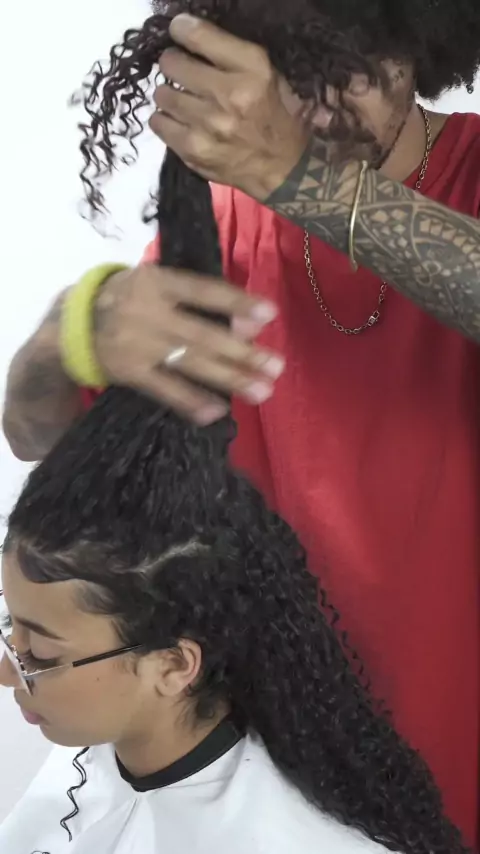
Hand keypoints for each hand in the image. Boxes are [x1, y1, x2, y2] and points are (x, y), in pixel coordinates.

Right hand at [92, 266, 284, 423]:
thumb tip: (248, 321)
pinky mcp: (128, 372)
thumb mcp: (153, 284)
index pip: (203, 290)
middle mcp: (147, 311)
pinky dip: (191, 401)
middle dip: (242, 352)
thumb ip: (194, 297)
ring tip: (261, 391)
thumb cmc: (127, 300)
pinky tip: (217, 412)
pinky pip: (165, 389)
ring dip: (229, 379)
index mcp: (156, 281)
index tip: (269, 314)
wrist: (71, 326)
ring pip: (190, 363)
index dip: (236, 302)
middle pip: (203, 334)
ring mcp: (137, 343)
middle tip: (275, 366)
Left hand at [149, 14, 309, 200]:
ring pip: (162, 94)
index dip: (181, 29)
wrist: (284, 168)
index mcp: (253, 70)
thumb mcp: (268, 74)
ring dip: (170, 94)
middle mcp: (229, 95)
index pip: (198, 36)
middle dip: (173, 64)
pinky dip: (165, 120)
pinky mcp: (194, 150)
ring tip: (183, 101)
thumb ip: (231, 54)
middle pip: (172, 64)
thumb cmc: (277, 115)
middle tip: (181, 71)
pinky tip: (180, 122)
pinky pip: (158, 123)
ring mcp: (208, 126)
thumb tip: (189, 37)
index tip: (179, 32)